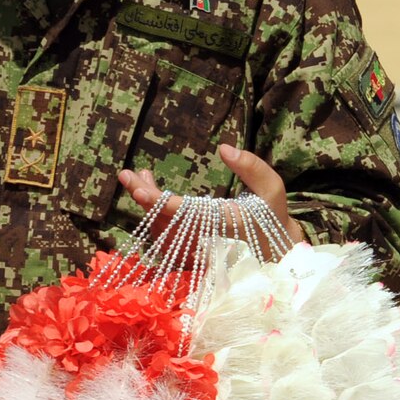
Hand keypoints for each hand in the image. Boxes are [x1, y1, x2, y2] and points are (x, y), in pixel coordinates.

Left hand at [118, 145, 305, 260]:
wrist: (272, 250)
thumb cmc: (270, 215)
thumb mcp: (272, 188)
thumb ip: (252, 167)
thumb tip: (224, 148)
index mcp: (229, 224)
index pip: (189, 215)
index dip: (163, 204)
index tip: (140, 189)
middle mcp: (210, 240)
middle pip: (168, 223)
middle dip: (145, 200)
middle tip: (127, 175)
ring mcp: (199, 249)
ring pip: (163, 231)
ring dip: (147, 204)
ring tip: (139, 175)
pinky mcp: (191, 251)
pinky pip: (165, 236)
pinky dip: (152, 215)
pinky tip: (148, 191)